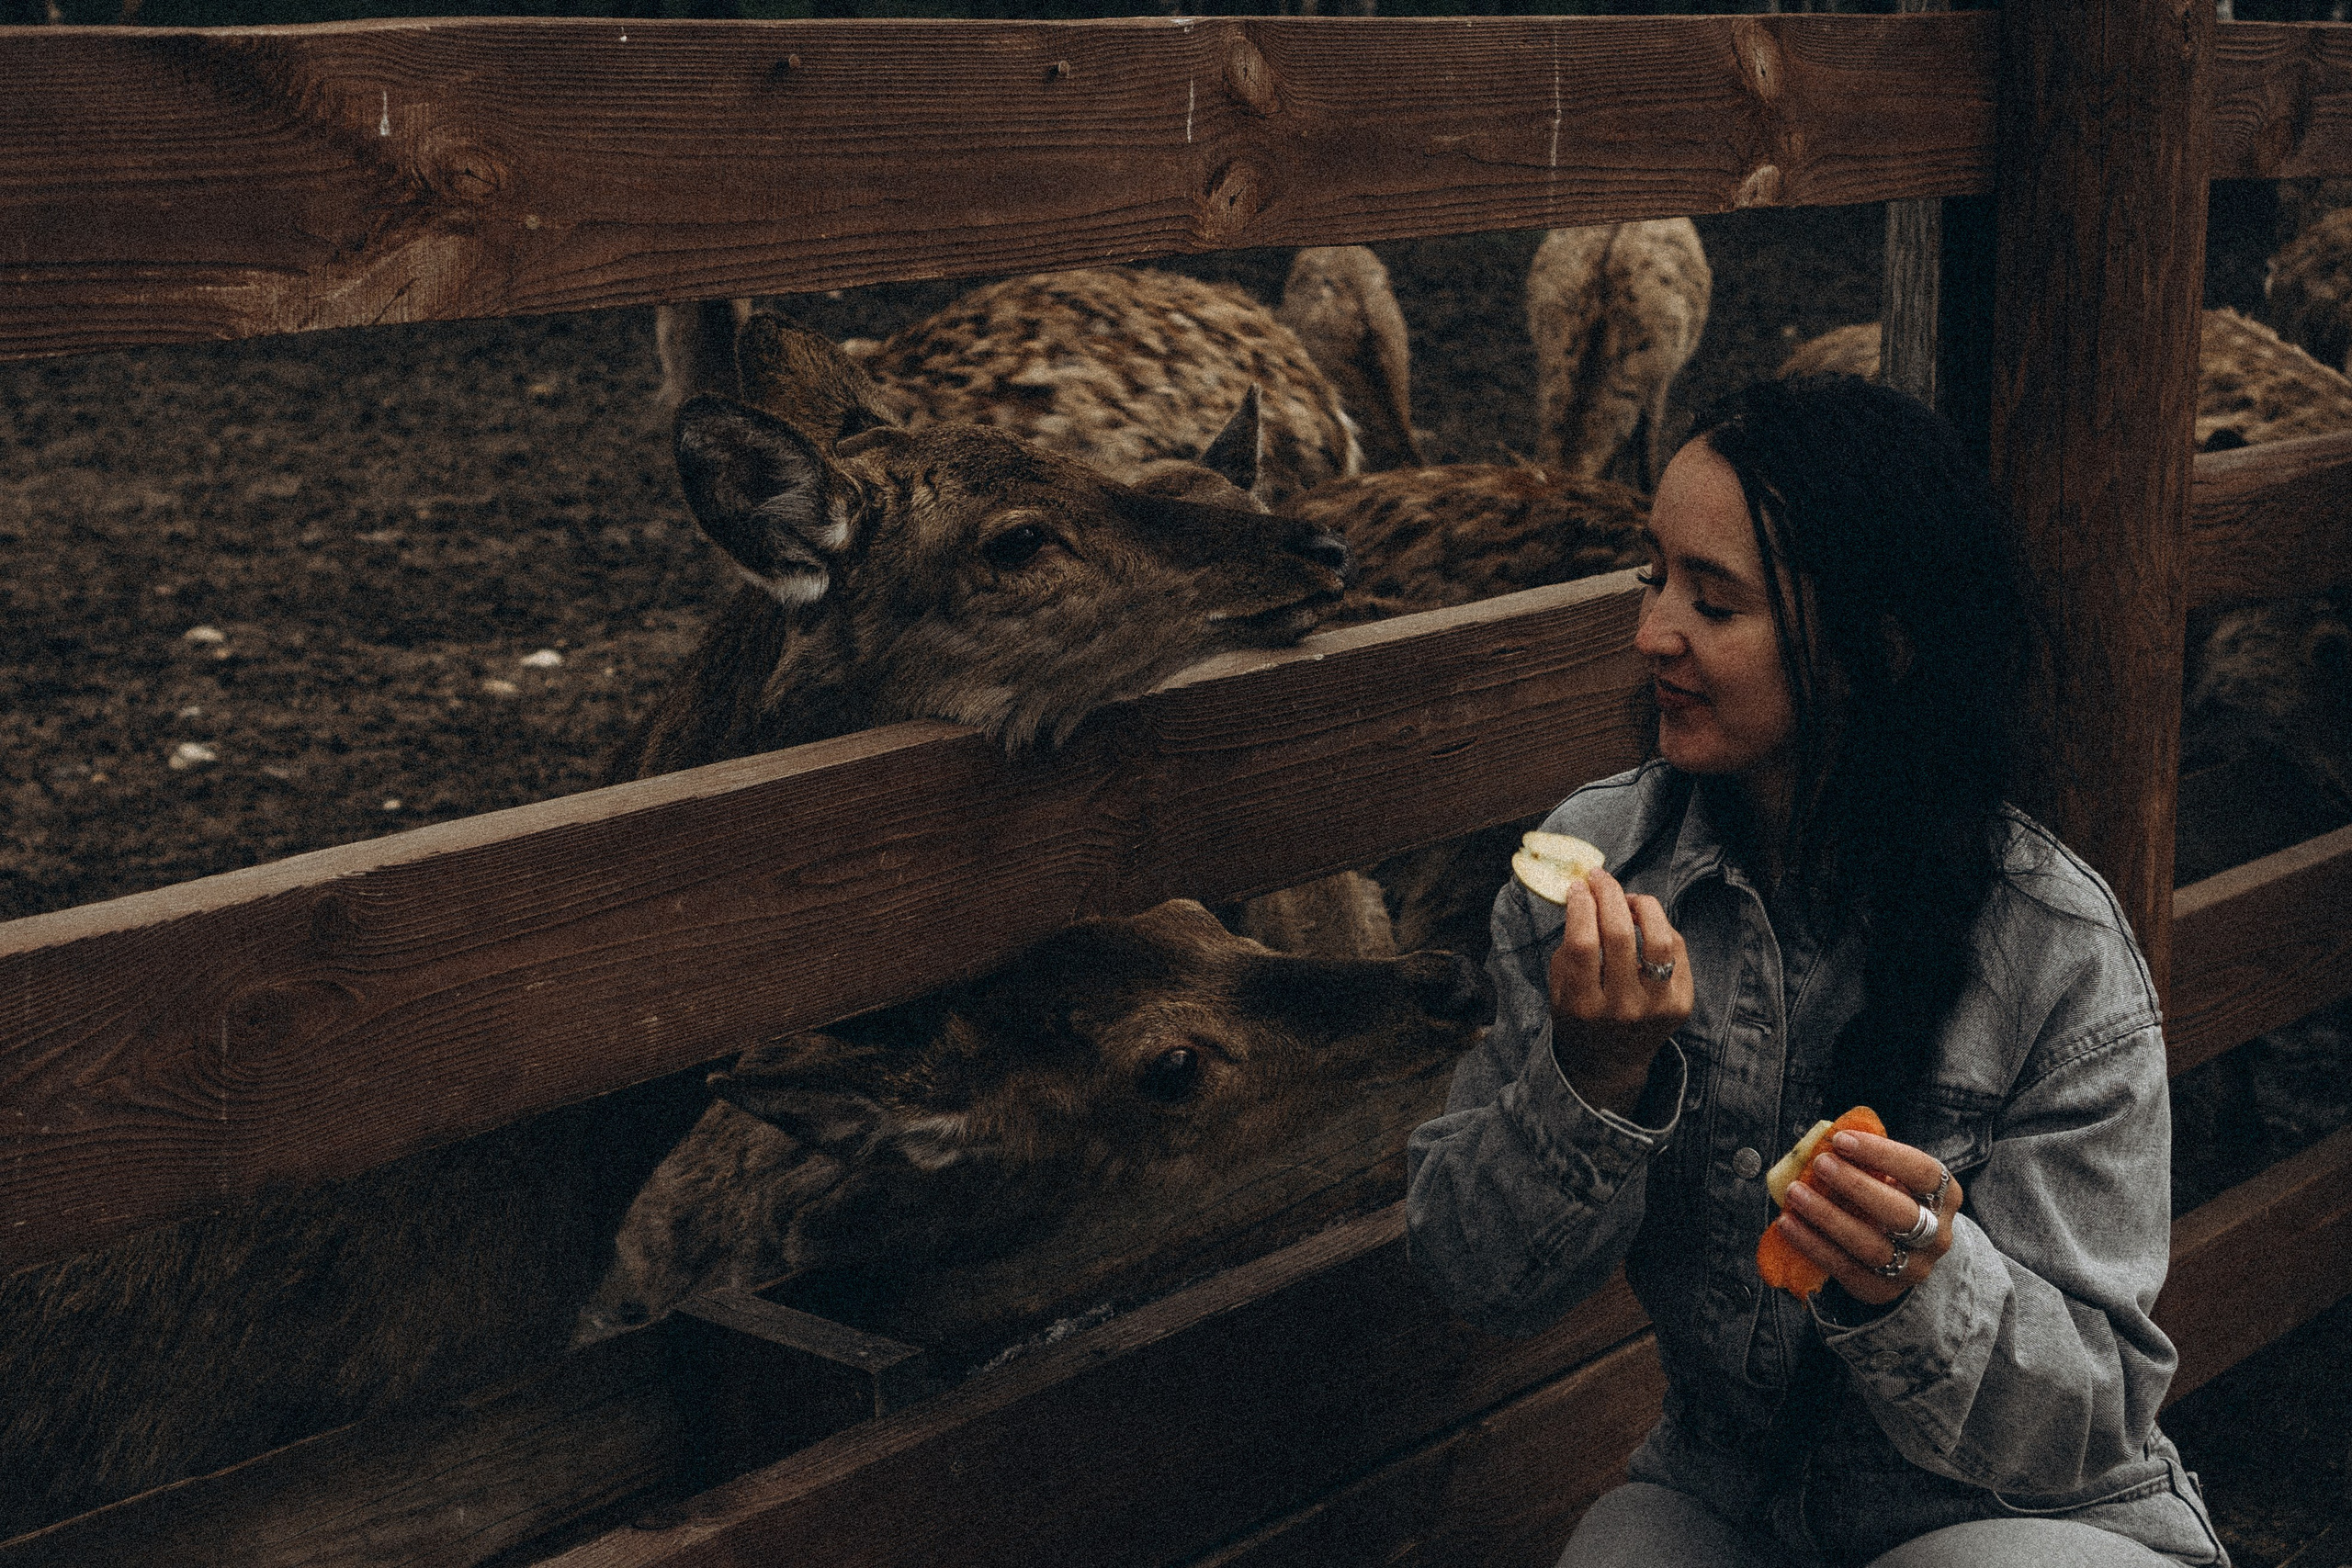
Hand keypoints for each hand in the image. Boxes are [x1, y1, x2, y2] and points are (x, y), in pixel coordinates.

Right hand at [1547, 869, 1692, 1114]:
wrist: (1610, 1062)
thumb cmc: (1579, 1017)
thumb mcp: (1559, 989)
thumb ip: (1569, 947)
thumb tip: (1583, 895)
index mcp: (1583, 1006)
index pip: (1583, 944)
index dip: (1581, 906)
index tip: (1578, 886)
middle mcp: (1622, 1008)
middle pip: (1620, 934)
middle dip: (1609, 894)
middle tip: (1599, 877)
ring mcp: (1657, 1008)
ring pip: (1659, 938)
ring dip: (1642, 906)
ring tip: (1628, 900)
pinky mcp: (1681, 1004)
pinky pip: (1676, 949)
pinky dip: (1659, 927)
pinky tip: (1643, 925)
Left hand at [1776, 1130, 1963, 1306]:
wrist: (1908, 1251)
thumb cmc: (1892, 1197)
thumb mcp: (1893, 1176)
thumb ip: (1869, 1160)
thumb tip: (1824, 1139)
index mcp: (1945, 1195)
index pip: (1922, 1171)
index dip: (1882, 1154)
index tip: (1841, 1140)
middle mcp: (1936, 1235)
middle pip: (1900, 1214)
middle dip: (1856, 1186)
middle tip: (1820, 1164)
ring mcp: (1913, 1267)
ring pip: (1871, 1246)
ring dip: (1828, 1217)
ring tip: (1795, 1193)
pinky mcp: (1883, 1289)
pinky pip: (1846, 1268)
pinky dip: (1813, 1245)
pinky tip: (1788, 1224)